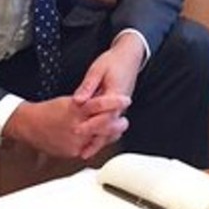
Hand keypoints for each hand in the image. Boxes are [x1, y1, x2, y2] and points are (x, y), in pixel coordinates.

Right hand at [3, 93, 130, 158]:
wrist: (30, 125)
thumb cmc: (50, 111)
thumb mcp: (70, 101)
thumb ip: (88, 104)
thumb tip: (108, 104)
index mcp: (77, 109)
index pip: (101, 104)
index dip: (116, 102)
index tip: (126, 100)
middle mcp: (77, 126)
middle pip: (106, 125)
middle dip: (119, 123)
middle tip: (124, 120)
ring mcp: (76, 140)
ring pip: (101, 139)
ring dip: (111, 134)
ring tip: (116, 130)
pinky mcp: (73, 152)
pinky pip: (91, 148)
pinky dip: (98, 143)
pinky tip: (101, 139)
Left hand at [70, 32, 146, 156]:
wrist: (130, 56)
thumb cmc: (113, 61)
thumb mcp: (97, 70)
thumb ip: (88, 86)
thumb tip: (77, 100)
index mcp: (115, 94)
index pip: (105, 115)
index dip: (91, 125)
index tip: (77, 130)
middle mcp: (120, 104)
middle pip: (109, 127)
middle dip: (94, 139)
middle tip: (80, 149)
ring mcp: (120, 107)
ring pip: (111, 128)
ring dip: (99, 141)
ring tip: (85, 152)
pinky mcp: (118, 107)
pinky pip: (111, 124)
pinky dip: (102, 134)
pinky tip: (92, 141)